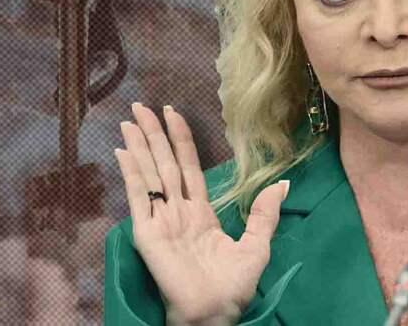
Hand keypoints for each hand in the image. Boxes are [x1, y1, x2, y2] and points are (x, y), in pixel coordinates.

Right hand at [115, 103, 289, 324]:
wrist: (217, 313)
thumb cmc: (235, 287)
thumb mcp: (257, 244)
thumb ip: (265, 213)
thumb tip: (283, 183)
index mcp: (200, 214)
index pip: (188, 167)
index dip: (181, 140)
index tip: (173, 113)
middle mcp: (177, 212)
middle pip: (165, 163)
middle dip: (155, 134)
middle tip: (143, 104)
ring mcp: (161, 221)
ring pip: (150, 174)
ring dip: (140, 145)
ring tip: (132, 117)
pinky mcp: (149, 233)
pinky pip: (138, 198)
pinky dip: (131, 174)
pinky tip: (124, 151)